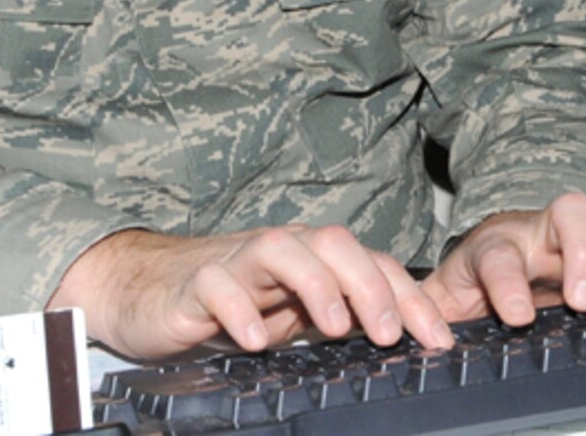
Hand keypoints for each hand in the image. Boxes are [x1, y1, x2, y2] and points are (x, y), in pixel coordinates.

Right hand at [48, 224, 455, 360]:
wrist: (148, 291)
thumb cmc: (231, 302)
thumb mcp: (294, 314)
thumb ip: (341, 318)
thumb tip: (404, 343)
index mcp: (313, 259)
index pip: (372, 263)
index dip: (410, 298)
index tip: (438, 340)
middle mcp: (281, 251)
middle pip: (334, 243)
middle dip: (370, 284)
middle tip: (391, 333)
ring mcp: (238, 262)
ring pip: (282, 247)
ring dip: (315, 283)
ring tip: (334, 328)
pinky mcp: (195, 284)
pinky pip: (218, 284)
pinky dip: (240, 309)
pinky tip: (257, 341)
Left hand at [423, 192, 585, 326]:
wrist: (500, 259)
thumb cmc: (475, 281)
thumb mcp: (445, 299)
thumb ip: (429, 314)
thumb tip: (420, 337)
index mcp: (492, 246)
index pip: (498, 255)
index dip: (508, 283)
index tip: (519, 315)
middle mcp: (537, 229)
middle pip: (567, 211)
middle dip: (583, 253)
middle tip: (585, 301)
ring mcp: (579, 228)